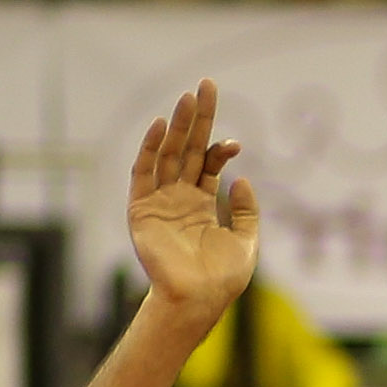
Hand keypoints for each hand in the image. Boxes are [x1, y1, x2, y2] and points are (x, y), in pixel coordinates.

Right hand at [129, 81, 260, 322]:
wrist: (198, 301)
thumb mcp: (245, 241)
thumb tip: (242, 177)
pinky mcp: (142, 208)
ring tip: (188, 98)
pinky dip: (151, 148)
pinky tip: (163, 126)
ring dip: (177, 126)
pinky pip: (144, 172)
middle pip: (187, 149)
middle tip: (207, 86)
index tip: (235, 143)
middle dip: (197, 119)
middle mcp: (178, 197)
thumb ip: (245, 210)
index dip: (219, 149)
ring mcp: (158, 200)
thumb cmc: (221, 279)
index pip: (207, 164)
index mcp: (201, 203)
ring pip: (167, 154)